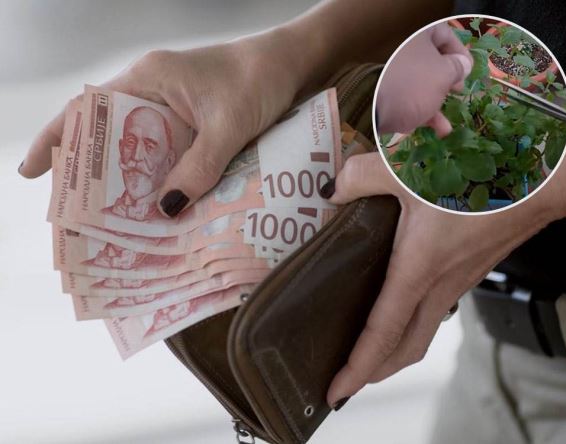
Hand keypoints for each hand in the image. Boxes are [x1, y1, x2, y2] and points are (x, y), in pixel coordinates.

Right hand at [19, 29, 303, 216]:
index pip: (88, 109)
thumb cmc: (259, 80)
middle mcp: (154, 93)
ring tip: (119, 221)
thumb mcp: (228, 126)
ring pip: (140, 148)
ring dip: (133, 180)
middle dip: (95, 173)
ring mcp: (174, 109)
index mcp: (147, 79)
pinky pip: (169, 153)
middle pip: (110, 135)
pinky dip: (164, 177)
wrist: (293, 64)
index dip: (57, 139)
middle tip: (82, 215)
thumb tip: (167, 209)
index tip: (32, 172)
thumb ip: (199, 166)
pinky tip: (166, 204)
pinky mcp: (195, 123)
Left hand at [324, 152, 560, 407]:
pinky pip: (433, 311)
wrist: (540, 183)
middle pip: (405, 349)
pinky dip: (410, 323)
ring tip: (365, 349)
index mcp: (418, 271)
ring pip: (420, 333)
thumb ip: (361, 177)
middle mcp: (438, 287)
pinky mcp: (464, 271)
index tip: (336, 391)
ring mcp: (455, 282)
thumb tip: (332, 191)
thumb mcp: (408, 169)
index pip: (382, 334)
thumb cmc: (482, 178)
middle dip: (374, 372)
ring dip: (393, 350)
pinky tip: (397, 301)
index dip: (357, 368)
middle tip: (346, 378)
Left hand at [376, 22, 472, 137]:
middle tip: (457, 91)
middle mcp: (402, 53)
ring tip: (446, 126)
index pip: (444, 34)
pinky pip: (406, 101)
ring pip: (420, 86)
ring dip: (437, 105)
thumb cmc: (414, 85)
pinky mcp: (382, 97)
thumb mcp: (443, 75)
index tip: (468, 70)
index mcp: (416, 38)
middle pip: (432, 62)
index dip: (460, 52)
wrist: (371, 110)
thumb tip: (462, 64)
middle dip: (447, 80)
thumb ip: (457, 68)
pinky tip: (434, 131)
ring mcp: (390, 76)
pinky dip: (420, 114)